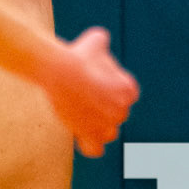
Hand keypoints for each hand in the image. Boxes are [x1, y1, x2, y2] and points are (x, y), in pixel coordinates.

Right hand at [43, 27, 138, 156]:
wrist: (60, 70)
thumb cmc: (78, 54)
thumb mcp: (96, 40)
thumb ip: (103, 42)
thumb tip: (101, 40)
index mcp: (129, 90)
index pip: (126, 95)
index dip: (111, 88)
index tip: (97, 81)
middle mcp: (122, 111)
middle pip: (116, 113)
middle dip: (103, 106)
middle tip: (83, 93)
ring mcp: (106, 125)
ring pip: (109, 132)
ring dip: (99, 126)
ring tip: (83, 114)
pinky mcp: (89, 135)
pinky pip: (94, 149)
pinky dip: (89, 145)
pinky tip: (81, 136)